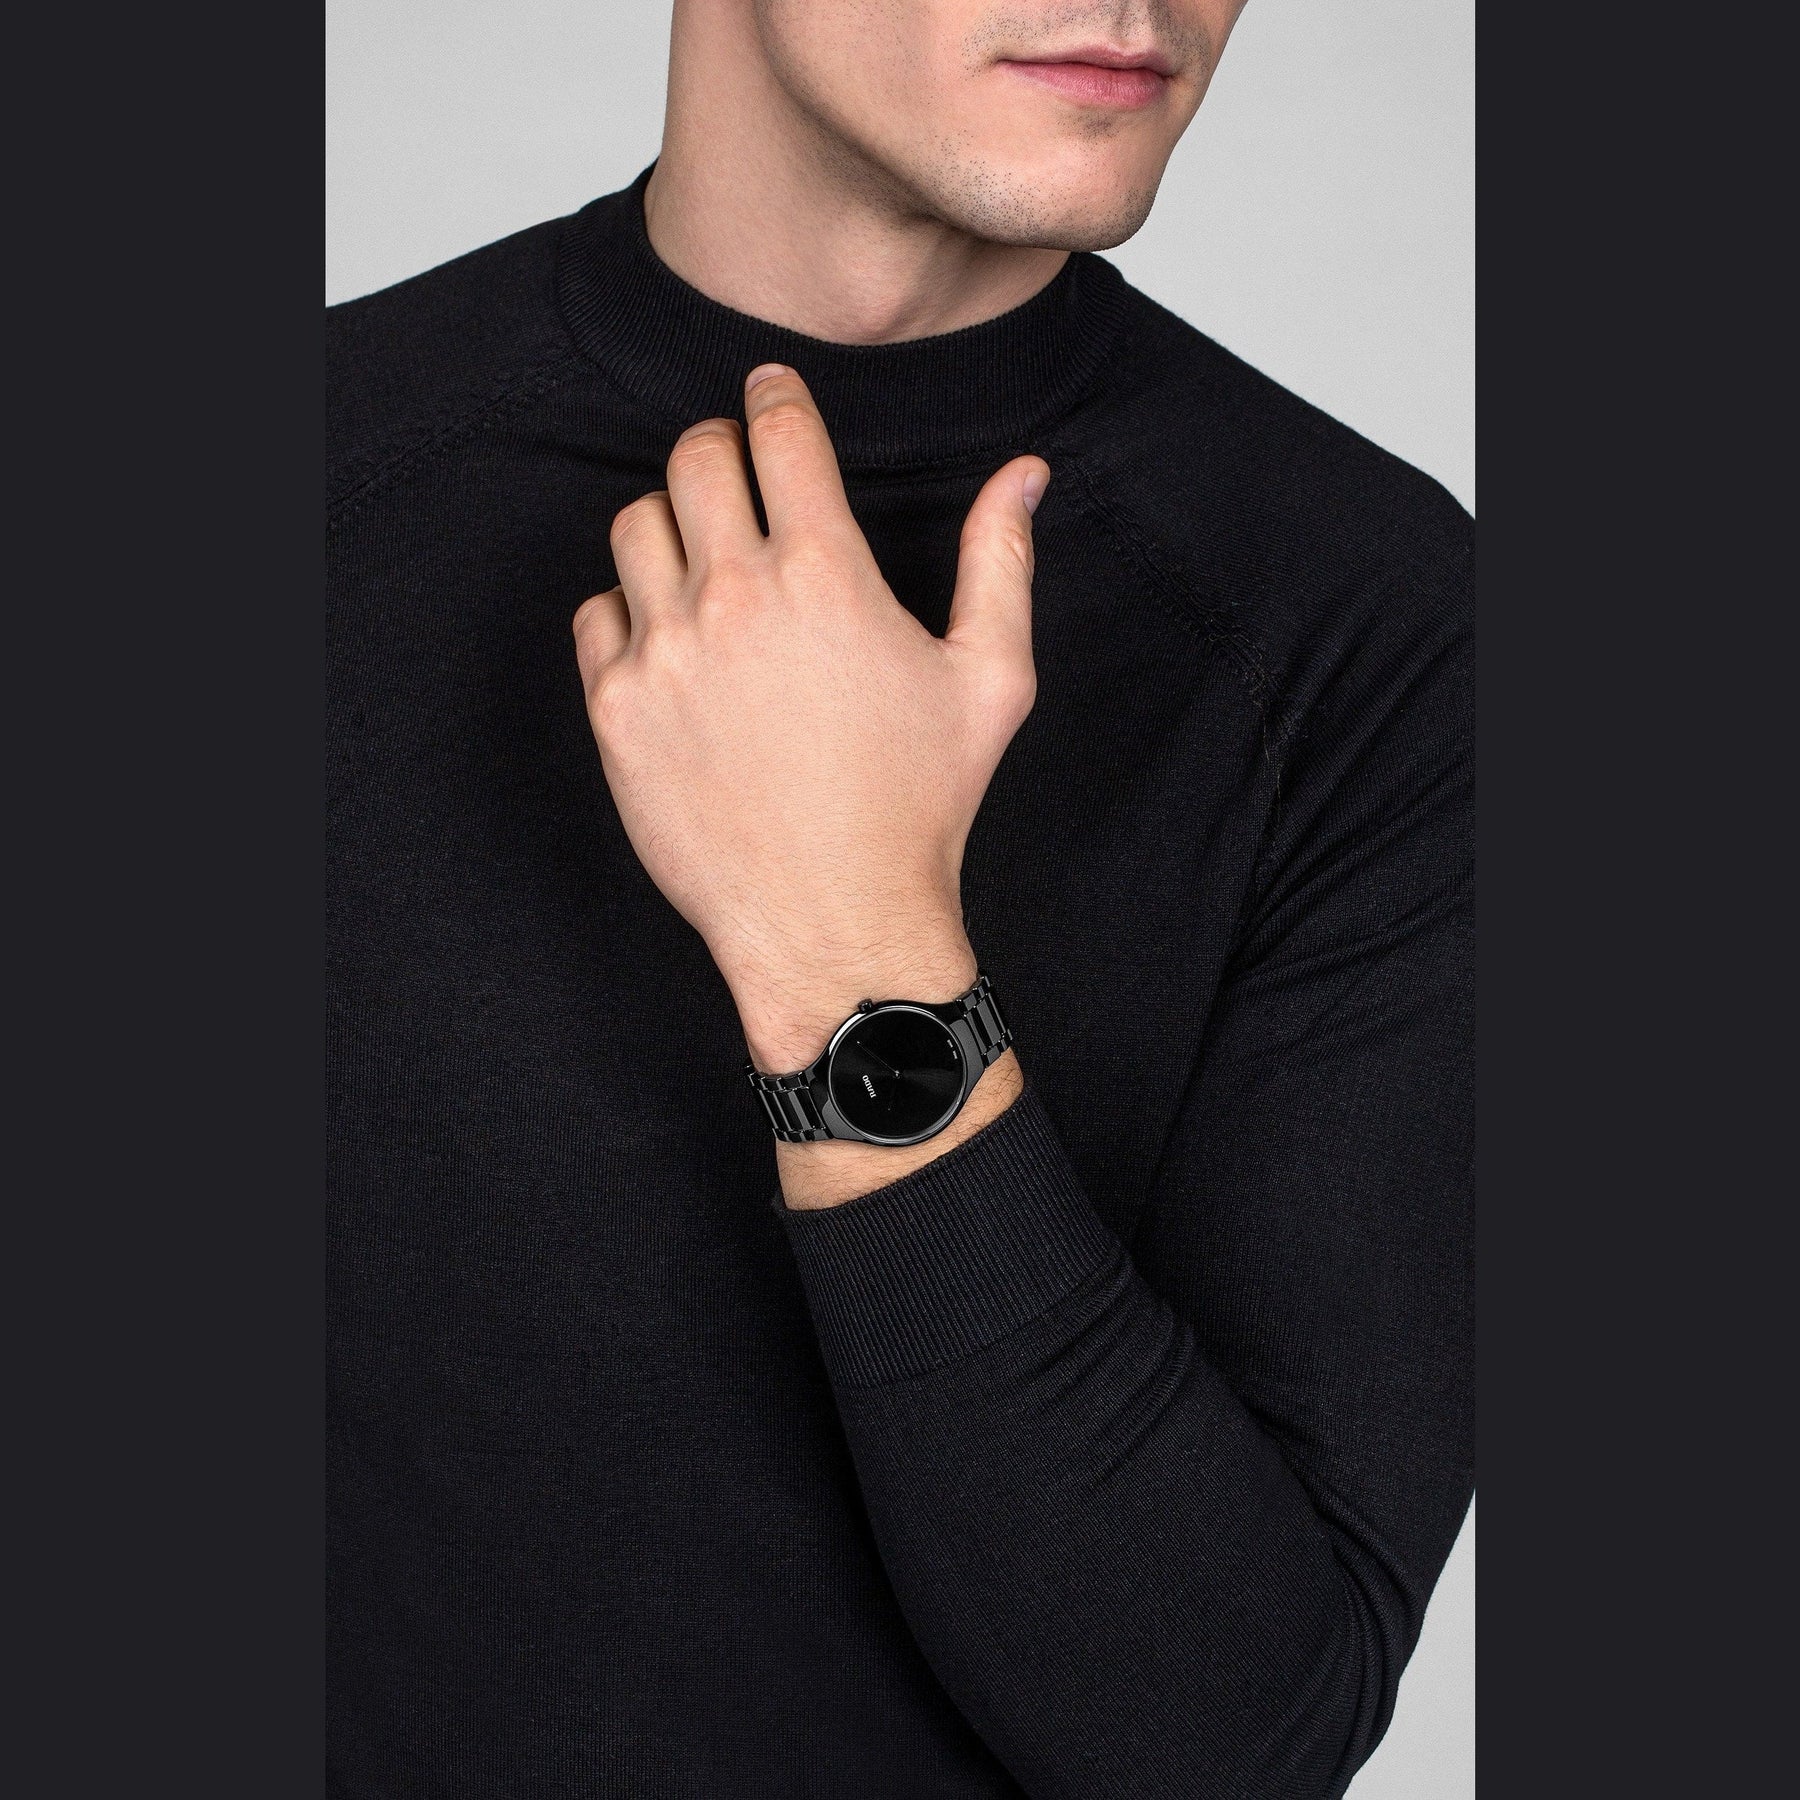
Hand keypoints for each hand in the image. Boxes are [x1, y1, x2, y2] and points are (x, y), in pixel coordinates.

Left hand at [572, 365, 1046, 1089]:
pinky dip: (627, 609)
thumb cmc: (920, 807)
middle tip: (739, 472)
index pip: (777, 433)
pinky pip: (597, 615)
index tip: (769, 389)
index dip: (774, 394)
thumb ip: (1000, 561)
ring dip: (673, 522)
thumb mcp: (989, 681)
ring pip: (636, 526)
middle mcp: (735, 600)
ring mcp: (665, 654)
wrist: (835, 923)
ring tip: (706, 558)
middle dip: (720, 447)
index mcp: (826, 577)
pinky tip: (672, 639)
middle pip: (694, 458)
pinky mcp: (617, 711)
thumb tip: (1025, 474)